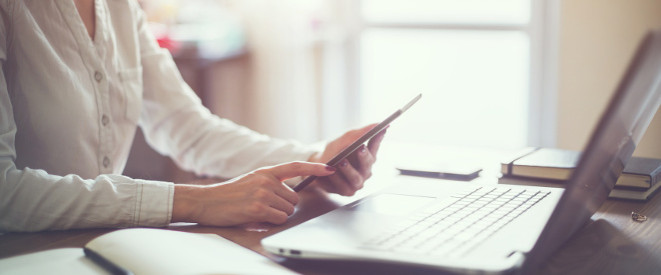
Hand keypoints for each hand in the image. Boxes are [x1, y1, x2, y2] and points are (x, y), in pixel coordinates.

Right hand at [172, 162, 335, 225]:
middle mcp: (266, 180)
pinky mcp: (258, 208)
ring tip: (258, 211)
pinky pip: (279, 219)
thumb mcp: (252, 181)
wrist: (206, 201)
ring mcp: (263, 193)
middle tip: (266, 207)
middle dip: (284, 207)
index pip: (296, 166)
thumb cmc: (229, 195)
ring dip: (277, 215)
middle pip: (294, 198)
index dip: (315, 168)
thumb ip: (271, 183)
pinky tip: (256, 217)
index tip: (330, 168)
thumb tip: (291, 196)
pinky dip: (271, 222)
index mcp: (266, 171)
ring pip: (288, 210)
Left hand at [307, 124, 386, 195]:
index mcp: (367, 156)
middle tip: (360, 148)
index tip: (380, 130)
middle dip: (364, 156)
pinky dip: (336, 179)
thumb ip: (358, 133)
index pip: (375, 146)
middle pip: (368, 164)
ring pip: (356, 178)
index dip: (379, 138)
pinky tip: (331, 172)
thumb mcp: (343, 140)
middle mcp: (365, 170)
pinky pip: (343, 186)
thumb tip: (376, 124)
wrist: (317, 167)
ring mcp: (357, 182)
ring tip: (342, 161)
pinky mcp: (347, 191)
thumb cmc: (333, 152)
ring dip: (349, 169)